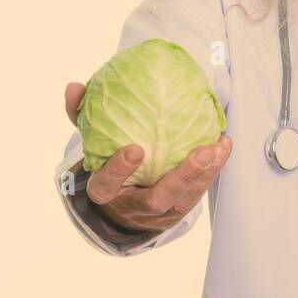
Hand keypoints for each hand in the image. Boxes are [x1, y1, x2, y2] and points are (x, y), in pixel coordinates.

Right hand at [64, 81, 232, 234]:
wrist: (123, 206)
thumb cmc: (106, 164)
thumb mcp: (91, 144)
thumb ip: (80, 117)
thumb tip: (74, 86)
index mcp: (106, 192)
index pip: (107, 185)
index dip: (119, 170)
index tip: (134, 149)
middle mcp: (134, 205)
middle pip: (159, 198)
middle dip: (182, 177)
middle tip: (201, 153)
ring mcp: (160, 212)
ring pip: (185, 198)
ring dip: (205, 172)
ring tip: (219, 146)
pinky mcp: (180, 209)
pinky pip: (199, 190)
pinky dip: (213, 169)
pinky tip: (223, 144)